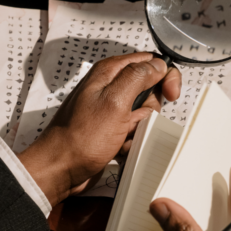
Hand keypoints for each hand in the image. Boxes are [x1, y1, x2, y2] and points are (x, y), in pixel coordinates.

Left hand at [18, 53, 180, 205]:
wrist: (61, 169)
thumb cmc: (80, 138)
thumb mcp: (115, 102)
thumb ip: (138, 77)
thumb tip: (158, 64)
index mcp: (109, 73)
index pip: (149, 61)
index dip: (164, 75)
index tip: (170, 93)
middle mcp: (110, 87)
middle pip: (150, 89)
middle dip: (150, 109)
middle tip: (136, 119)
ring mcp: (111, 109)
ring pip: (145, 113)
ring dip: (140, 128)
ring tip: (122, 136)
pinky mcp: (111, 128)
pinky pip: (135, 130)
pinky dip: (132, 140)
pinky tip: (119, 146)